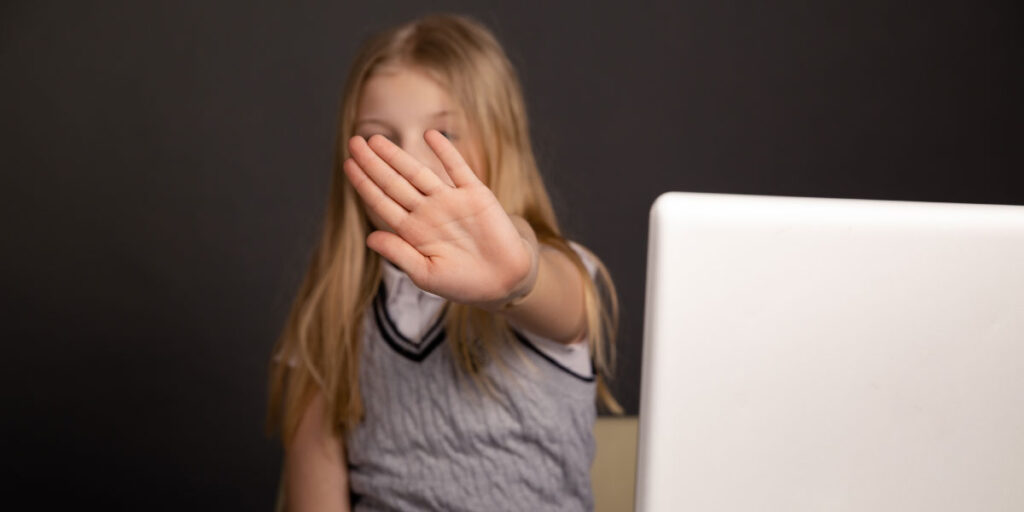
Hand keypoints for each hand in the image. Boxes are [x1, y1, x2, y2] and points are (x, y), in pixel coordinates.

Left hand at [343, 130, 537, 309]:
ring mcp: (451, 201)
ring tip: (377, 140)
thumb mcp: (425, 274)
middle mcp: (428, 211)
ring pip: (419, 172)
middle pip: (394, 182)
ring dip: (398, 156)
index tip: (348, 165)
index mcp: (413, 231)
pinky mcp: (476, 195)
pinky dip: (446, 152)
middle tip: (354, 142)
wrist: (504, 281)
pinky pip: (458, 168)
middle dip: (373, 163)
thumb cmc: (463, 283)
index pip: (382, 202)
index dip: (364, 184)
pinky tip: (430, 135)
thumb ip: (399, 253)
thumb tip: (369, 237)